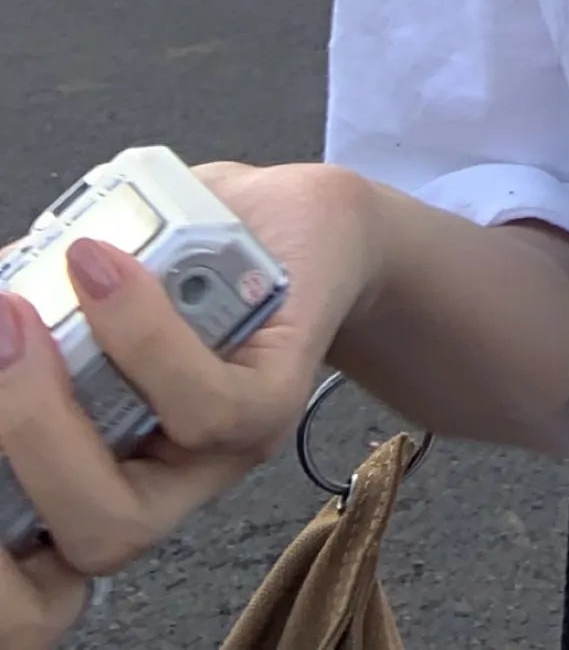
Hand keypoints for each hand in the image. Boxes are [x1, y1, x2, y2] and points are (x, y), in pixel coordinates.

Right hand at [0, 160, 377, 646]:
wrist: (302, 223)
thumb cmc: (187, 254)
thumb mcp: (90, 284)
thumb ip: (44, 305)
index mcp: (90, 472)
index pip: (30, 582)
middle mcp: (149, 489)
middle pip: (63, 551)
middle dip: (7, 451)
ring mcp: (214, 462)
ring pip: (120, 515)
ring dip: (45, 414)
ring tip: (17, 311)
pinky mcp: (271, 407)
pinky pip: (204, 410)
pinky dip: (142, 341)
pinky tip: (103, 268)